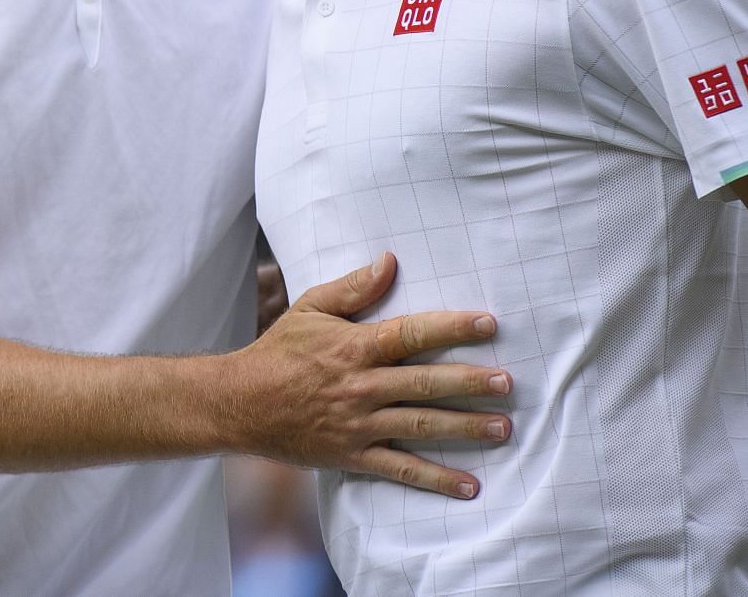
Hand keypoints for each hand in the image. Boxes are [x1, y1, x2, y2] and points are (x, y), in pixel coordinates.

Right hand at [221, 252, 511, 498]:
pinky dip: (436, 480)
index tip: (489, 323)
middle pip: (424, 383)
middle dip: (470, 382)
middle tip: (507, 383)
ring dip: (464, 428)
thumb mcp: (310, 308)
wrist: (239, 403)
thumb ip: (353, 287)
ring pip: (420, 425)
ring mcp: (358, 424)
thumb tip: (390, 261)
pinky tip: (470, 486)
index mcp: (353, 347)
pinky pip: (400, 470)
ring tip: (503, 428)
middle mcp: (360, 386)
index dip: (452, 328)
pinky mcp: (352, 456)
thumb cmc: (278, 351)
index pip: (411, 334)